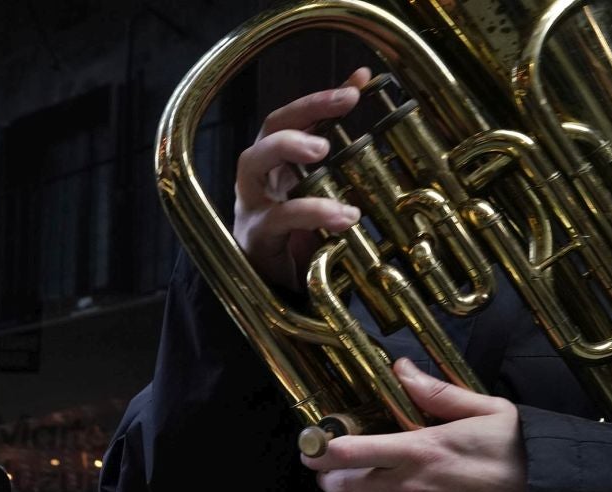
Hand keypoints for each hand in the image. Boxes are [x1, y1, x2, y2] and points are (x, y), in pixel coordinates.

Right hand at [234, 69, 369, 291]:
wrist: (279, 293)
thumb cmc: (298, 237)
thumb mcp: (320, 187)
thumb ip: (336, 140)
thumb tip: (361, 78)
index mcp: (274, 167)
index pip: (285, 121)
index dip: (316, 101)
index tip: (356, 86)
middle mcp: (256, 182)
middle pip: (263, 134)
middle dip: (297, 120)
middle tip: (335, 116)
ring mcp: (251, 209)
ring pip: (251, 164)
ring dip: (287, 149)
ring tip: (325, 152)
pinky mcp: (256, 240)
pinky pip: (277, 218)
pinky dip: (311, 211)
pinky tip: (345, 215)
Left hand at [301, 358, 525, 491]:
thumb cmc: (521, 456)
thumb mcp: (490, 412)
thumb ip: (439, 394)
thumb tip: (402, 370)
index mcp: (422, 451)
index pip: (350, 452)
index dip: (321, 452)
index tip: (313, 451)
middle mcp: (412, 489)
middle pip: (343, 489)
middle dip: (332, 481)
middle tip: (337, 475)